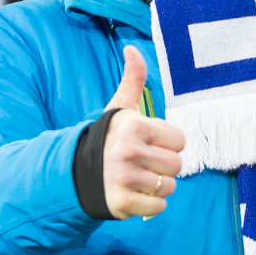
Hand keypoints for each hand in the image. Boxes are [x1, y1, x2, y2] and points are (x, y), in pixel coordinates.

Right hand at [102, 46, 184, 218]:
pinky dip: (149, 204)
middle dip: (163, 166)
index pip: (179, 140)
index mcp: (134, 126)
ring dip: (157, 186)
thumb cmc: (108, 137)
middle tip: (143, 163)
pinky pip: (158, 207)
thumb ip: (133, 78)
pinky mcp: (122, 203)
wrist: (76, 171)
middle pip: (176, 165)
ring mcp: (124, 179)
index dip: (166, 143)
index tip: (148, 143)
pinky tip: (133, 193)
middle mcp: (128, 151)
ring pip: (168, 187)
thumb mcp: (120, 108)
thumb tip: (132, 48)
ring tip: (137, 178)